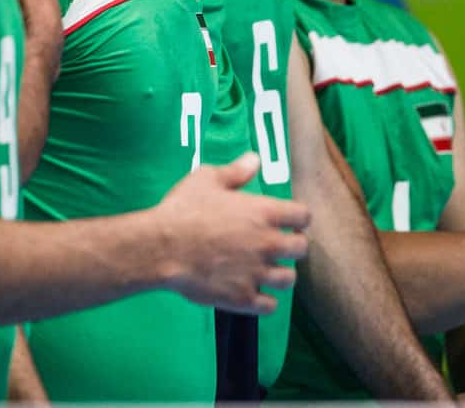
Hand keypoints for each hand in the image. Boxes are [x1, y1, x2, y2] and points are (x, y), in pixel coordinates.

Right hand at [152, 152, 309, 312]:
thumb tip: (255, 159)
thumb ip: (236, 171)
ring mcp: (258, 274)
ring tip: (265, 270)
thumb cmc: (183, 209)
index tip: (287, 220)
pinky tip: (251, 290)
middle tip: (276, 244)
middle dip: (292, 245)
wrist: (162, 247)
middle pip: (301, 248)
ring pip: (289, 279)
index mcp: (264, 213)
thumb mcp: (206, 179)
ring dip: (280, 273)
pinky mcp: (244, 298)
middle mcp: (268, 244)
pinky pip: (270, 306)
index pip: (302, 216)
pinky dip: (263, 299)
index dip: (296, 217)